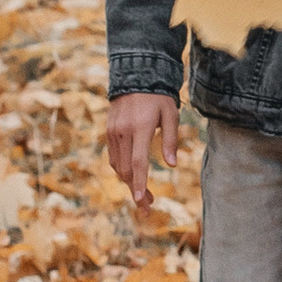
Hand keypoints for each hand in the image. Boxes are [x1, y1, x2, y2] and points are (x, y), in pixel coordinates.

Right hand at [107, 93, 180, 211]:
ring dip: (128, 182)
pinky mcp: (109, 131)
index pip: (138, 162)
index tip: (140, 200)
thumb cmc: (158, 97)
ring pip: (117, 165)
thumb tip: (172, 165)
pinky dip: (122, 170)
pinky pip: (113, 157)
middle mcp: (123, 132)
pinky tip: (132, 176)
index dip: (139, 183)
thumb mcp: (171, 114)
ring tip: (143, 195)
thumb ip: (171, 140)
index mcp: (140, 128)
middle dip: (136, 190)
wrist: (135, 76)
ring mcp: (113, 132)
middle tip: (148, 206)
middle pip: (126, 169)